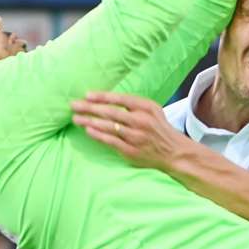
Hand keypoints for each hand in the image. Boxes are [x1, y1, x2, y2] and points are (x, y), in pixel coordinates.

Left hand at [72, 92, 186, 170]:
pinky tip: (88, 130)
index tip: (87, 95)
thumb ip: (133, 104)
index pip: (120, 99)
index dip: (102, 97)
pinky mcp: (131, 150)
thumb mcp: (152, 110)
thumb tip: (106, 99)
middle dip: (90, 108)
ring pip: (109, 126)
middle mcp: (141, 121)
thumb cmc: (158, 128)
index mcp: (146, 107)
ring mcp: (136, 136)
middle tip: (74, 105)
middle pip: (111, 112)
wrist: (174, 152)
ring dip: (89, 121)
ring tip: (76, 118)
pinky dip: (98, 135)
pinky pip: (111, 141)